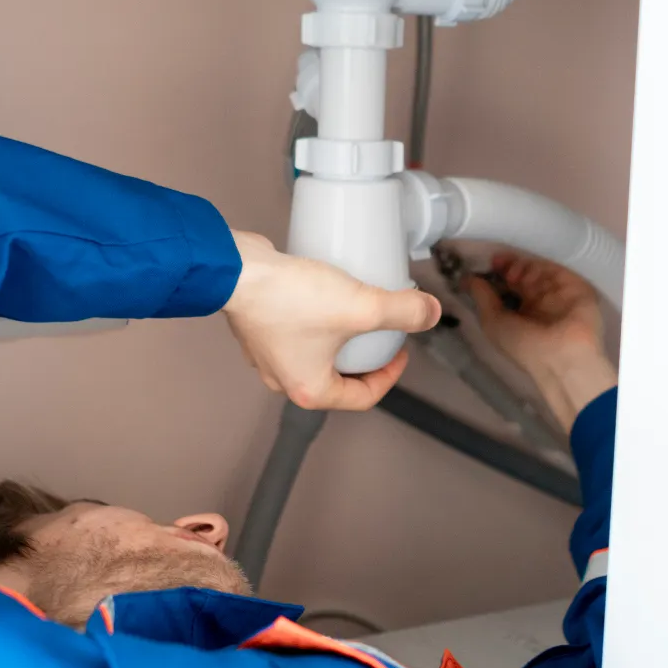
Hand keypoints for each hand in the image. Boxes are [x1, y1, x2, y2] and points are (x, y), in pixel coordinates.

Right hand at [223, 231, 441, 410]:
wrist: (236, 271)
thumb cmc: (289, 298)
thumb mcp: (361, 307)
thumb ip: (402, 312)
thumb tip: (430, 314)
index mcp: (309, 389)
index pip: (362, 397)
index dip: (390, 375)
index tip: (401, 350)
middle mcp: (283, 379)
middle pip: (337, 378)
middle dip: (362, 356)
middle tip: (378, 331)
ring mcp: (265, 355)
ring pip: (314, 355)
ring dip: (336, 339)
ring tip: (351, 309)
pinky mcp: (257, 329)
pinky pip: (294, 334)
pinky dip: (312, 322)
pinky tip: (320, 296)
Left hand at [466, 251, 616, 430]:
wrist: (561, 355)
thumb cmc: (523, 345)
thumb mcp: (493, 322)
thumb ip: (482, 298)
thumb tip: (468, 278)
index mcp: (522, 315)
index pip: (510, 289)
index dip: (498, 276)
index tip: (486, 266)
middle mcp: (541, 303)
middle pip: (524, 276)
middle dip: (509, 266)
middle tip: (498, 262)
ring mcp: (559, 294)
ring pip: (539, 271)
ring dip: (522, 267)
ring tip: (512, 275)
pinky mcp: (576, 286)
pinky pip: (557, 270)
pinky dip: (541, 267)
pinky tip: (527, 274)